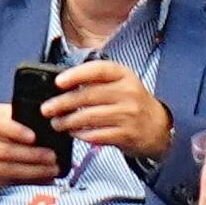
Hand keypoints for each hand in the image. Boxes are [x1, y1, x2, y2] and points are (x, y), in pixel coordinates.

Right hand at [0, 104, 60, 191]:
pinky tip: (41, 178)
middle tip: (51, 157)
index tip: (34, 136)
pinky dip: (26, 181)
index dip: (14, 130)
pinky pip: (5, 182)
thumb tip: (44, 123)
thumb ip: (12, 116)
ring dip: (31, 171)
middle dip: (30, 156)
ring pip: (4, 170)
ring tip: (51, 169)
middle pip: (1, 151)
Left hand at [48, 61, 172, 161]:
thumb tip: (58, 86)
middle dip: (62, 103)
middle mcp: (128, 92)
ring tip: (57, 123)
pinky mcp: (127, 134)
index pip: (98, 70)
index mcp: (123, 75)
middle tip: (46, 109)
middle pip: (88, 95)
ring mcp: (129, 114)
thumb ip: (94, 81)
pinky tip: (74, 133)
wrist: (159, 127)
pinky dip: (81, 134)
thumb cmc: (131, 103)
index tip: (57, 82)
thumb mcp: (119, 84)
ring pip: (89, 117)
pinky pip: (97, 134)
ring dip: (67, 121)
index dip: (76, 75)